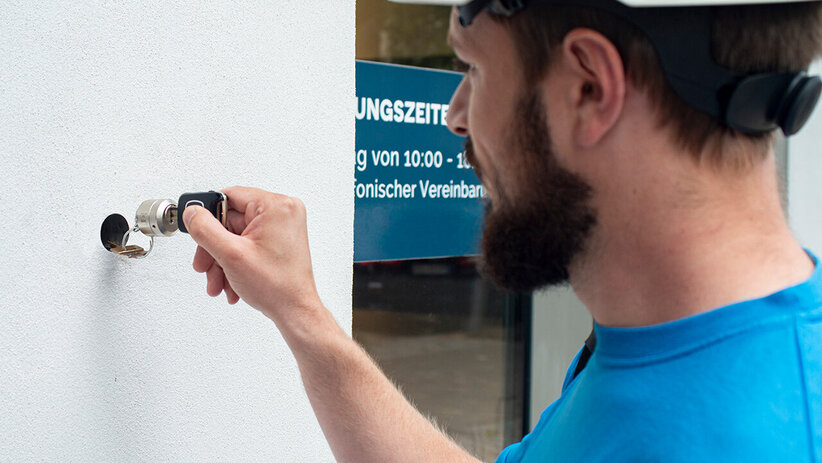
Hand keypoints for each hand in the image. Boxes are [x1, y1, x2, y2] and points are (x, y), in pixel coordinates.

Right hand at [183, 186, 321, 324]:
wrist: (295, 311)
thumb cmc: (278, 286)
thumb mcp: (230, 254)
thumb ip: (205, 229)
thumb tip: (193, 213)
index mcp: (276, 206)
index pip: (230, 196)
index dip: (209, 216)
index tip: (197, 230)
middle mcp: (283, 212)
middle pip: (231, 220)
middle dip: (215, 248)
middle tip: (206, 265)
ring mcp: (283, 227)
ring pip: (237, 236)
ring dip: (222, 260)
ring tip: (219, 281)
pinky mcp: (280, 241)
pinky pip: (248, 244)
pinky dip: (236, 262)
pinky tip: (231, 282)